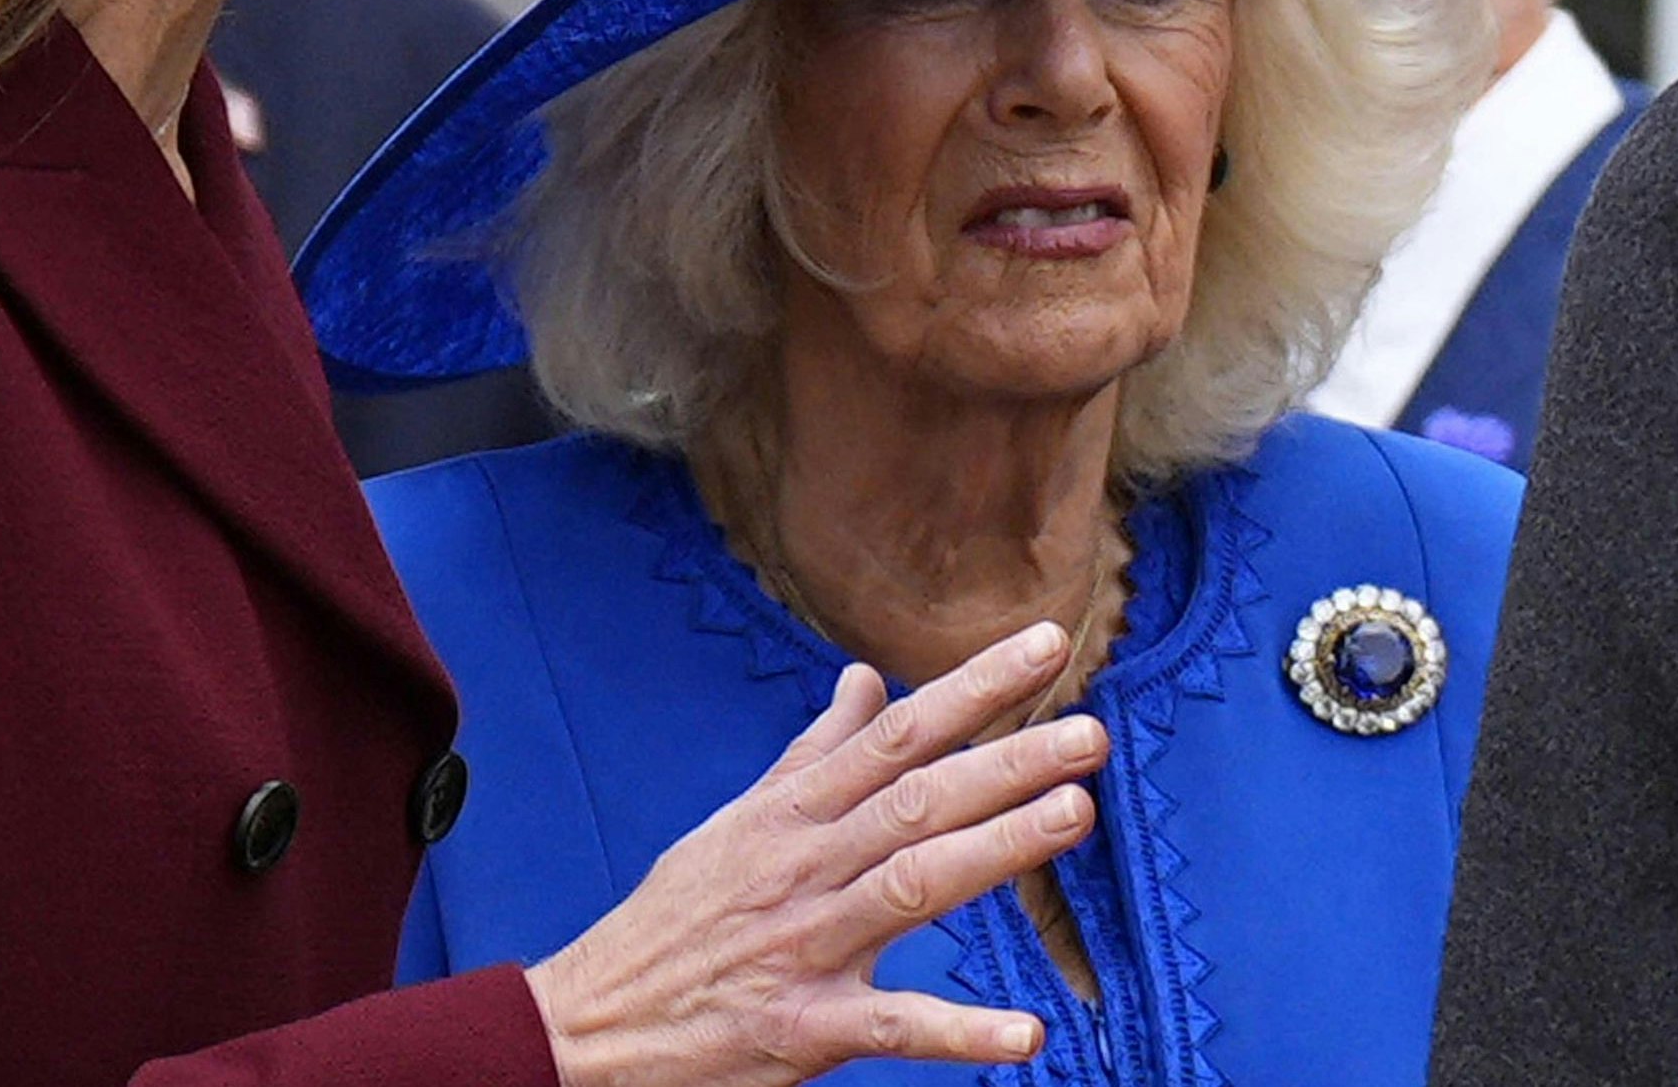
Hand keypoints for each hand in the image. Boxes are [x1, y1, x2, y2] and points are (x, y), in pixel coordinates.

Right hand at [526, 621, 1109, 1086]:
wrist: (587, 1026)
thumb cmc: (674, 920)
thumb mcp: (737, 824)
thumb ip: (812, 754)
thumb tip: (865, 680)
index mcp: (792, 813)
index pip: (898, 734)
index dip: (975, 688)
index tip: (1048, 644)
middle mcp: (804, 866)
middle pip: (918, 800)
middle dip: (1006, 763)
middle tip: (1090, 734)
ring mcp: (804, 946)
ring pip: (912, 886)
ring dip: (997, 850)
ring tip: (1074, 815)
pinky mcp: (802, 1028)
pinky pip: (890, 1026)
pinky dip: (958, 1032)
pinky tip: (1026, 1034)